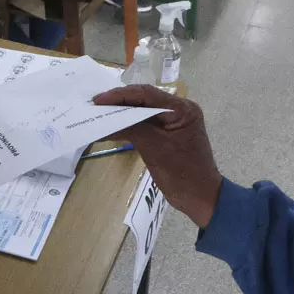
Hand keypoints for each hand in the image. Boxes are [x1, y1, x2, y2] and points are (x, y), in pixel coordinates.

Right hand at [93, 86, 221, 226]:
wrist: (200, 198)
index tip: (98, 100)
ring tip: (98, 114)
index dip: (121, 95)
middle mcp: (178, 111)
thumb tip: (107, 120)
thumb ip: (133, 129)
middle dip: (119, 102)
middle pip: (144, 100)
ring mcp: (171, 123)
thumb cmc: (183, 173)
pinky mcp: (164, 135)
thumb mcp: (156, 149)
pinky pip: (143, 125)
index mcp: (183, 109)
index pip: (148, 94)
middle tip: (94, 104)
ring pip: (142, 112)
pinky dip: (127, 126)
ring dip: (122, 114)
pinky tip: (110, 128)